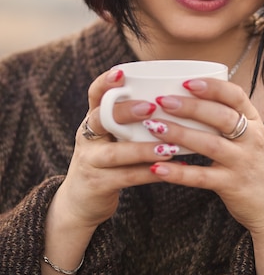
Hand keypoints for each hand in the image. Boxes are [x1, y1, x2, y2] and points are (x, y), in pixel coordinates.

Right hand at [56, 68, 174, 228]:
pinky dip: (151, 173)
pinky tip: (173, 168)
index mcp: (93, 119)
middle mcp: (87, 137)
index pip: (94, 94)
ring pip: (116, 152)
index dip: (105, 82)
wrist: (80, 202)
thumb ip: (129, 119)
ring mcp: (90, 161)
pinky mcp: (98, 184)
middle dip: (126, 111)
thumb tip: (172, 96)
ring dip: (144, 149)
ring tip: (170, 146)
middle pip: (101, 119)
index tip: (121, 72)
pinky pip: (127, 177)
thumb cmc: (108, 160)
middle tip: (151, 107)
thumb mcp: (111, 136)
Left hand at [145, 78, 263, 274]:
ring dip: (180, 134)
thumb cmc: (257, 168)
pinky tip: (157, 168)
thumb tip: (193, 99)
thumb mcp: (253, 139)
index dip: (212, 87)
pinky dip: (178, 172)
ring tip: (155, 127)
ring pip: (209, 144)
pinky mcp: (233, 186)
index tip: (187, 82)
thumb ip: (231, 121)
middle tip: (162, 101)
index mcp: (255, 122)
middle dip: (190, 107)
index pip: (236, 96)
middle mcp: (252, 139)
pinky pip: (201, 177)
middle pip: (220, 116)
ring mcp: (243, 163)